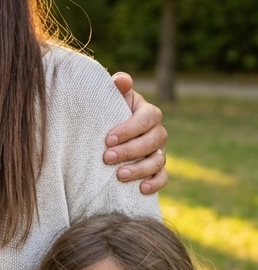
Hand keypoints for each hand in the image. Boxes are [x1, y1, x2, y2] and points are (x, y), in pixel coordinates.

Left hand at [105, 72, 167, 193]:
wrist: (108, 133)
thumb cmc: (109, 112)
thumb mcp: (111, 98)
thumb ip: (118, 88)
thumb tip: (121, 79)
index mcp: (148, 112)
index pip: (146, 119)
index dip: (129, 129)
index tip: (107, 139)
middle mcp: (157, 132)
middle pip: (152, 141)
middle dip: (129, 150)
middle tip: (106, 157)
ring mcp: (159, 151)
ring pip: (158, 161)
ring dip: (140, 169)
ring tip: (119, 176)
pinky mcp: (157, 168)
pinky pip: (163, 177)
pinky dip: (155, 183)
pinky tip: (142, 189)